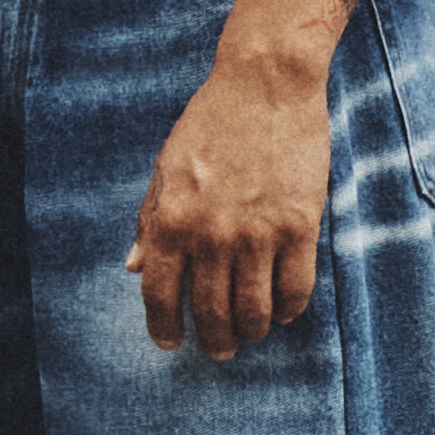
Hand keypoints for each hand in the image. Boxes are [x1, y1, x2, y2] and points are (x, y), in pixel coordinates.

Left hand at [131, 34, 327, 358]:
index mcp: (171, 221)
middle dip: (213, 340)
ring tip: (250, 334)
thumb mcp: (166, 169)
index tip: (169, 344)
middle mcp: (211, 234)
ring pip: (254, 311)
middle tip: (218, 349)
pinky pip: (295, 290)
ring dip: (250, 332)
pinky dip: (287, 310)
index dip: (163, 328)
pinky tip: (281, 311)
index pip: (160, 295)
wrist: (265, 84)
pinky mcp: (300, 226)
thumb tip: (133, 268)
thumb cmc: (210, 123)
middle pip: (210, 312)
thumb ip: (150, 222)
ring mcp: (257, 234)